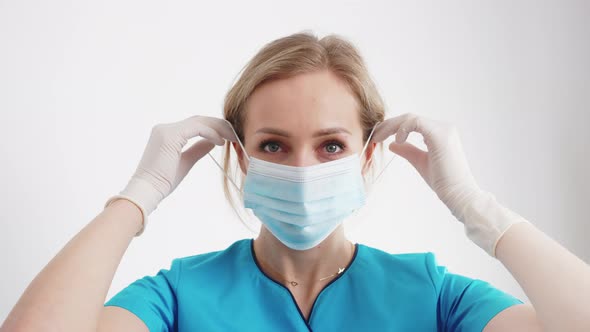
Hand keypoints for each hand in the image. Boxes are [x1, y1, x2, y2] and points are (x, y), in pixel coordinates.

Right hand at [104, 115, 236, 235]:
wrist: (147, 190)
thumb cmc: (163, 181)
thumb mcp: (186, 161)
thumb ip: (198, 149)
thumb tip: (213, 142)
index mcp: (167, 133)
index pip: (195, 124)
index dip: (214, 128)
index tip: (228, 137)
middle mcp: (165, 128)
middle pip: (199, 120)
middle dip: (219, 125)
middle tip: (235, 134)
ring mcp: (166, 130)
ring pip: (199, 122)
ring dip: (218, 128)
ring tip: (232, 137)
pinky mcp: (170, 135)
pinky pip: (197, 128)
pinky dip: (211, 133)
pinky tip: (221, 142)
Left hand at [372, 113, 527, 256]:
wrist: (458, 194)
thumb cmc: (443, 181)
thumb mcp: (420, 162)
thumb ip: (408, 150)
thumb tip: (393, 144)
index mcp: (439, 133)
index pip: (412, 123)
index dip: (392, 127)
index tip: (378, 137)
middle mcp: (443, 128)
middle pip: (409, 118)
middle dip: (388, 125)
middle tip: (373, 135)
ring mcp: (443, 129)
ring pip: (411, 118)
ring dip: (391, 126)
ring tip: (379, 138)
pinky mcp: (440, 135)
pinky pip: (416, 122)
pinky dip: (403, 129)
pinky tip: (397, 140)